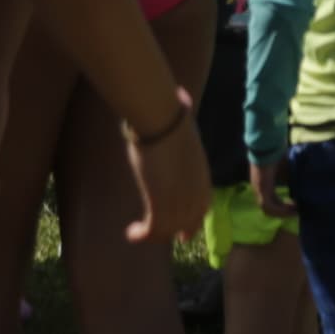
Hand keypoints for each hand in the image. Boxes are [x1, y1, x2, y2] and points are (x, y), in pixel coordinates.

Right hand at [120, 108, 210, 247]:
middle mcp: (195, 192)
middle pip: (188, 222)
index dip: (194, 219)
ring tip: (136, 233)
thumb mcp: (183, 124)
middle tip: (160, 237)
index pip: (203, 206)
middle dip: (175, 232)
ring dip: (153, 235)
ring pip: (169, 230)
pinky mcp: (161, 205)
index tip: (185, 229)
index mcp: (202, 175)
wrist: (162, 122)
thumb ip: (183, 120)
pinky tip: (131, 233)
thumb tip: (181, 95)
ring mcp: (180, 201)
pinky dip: (142, 235)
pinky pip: (153, 230)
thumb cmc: (170, 116)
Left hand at [250, 156, 297, 224]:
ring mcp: (258, 190)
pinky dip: (280, 209)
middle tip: (297, 211)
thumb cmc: (277, 154)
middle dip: (283, 211)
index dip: (282, 206)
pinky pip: (269, 205)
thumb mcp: (285, 169)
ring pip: (268, 209)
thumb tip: (300, 185)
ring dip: (282, 212)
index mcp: (263, 184)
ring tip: (295, 211)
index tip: (295, 204)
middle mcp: (258, 189)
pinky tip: (291, 208)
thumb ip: (289, 178)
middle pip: (269, 208)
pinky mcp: (261, 189)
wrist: (268, 146)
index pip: (271, 201)